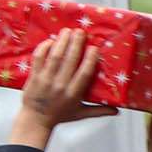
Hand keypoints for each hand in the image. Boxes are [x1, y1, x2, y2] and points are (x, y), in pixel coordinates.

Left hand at [11, 29, 115, 148]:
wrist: (36, 120)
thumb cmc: (59, 115)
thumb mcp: (81, 113)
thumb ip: (99, 110)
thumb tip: (117, 111)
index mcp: (74, 93)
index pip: (84, 73)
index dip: (90, 59)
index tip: (94, 48)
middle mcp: (60, 85)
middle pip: (69, 60)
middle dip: (75, 44)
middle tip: (80, 32)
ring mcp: (45, 80)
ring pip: (55, 57)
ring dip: (61, 42)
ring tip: (67, 31)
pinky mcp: (34, 77)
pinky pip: (38, 59)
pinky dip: (43, 48)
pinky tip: (50, 41)